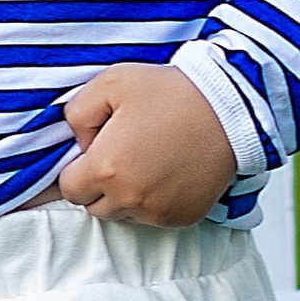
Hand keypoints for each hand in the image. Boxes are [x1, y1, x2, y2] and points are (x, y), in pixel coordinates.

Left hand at [56, 63, 237, 226]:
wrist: (229, 107)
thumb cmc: (172, 92)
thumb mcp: (111, 82)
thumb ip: (77, 113)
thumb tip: (77, 142)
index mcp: (107, 168)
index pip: (69, 189)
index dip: (78, 168)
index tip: (96, 151)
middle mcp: (130, 198)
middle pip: (95, 207)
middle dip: (99, 185)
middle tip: (121, 153)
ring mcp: (158, 212)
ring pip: (124, 215)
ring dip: (125, 196)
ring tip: (146, 160)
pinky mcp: (182, 216)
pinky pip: (153, 218)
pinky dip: (154, 201)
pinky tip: (166, 171)